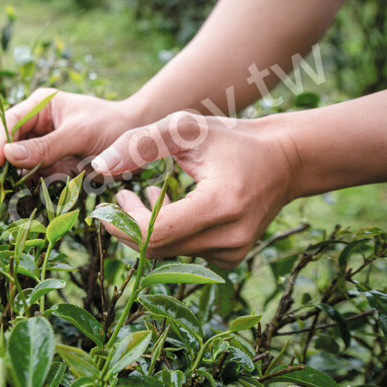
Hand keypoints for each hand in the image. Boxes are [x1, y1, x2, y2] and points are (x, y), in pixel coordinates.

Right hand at [0, 89, 137, 189]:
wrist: (136, 139)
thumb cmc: (111, 126)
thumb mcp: (79, 134)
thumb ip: (46, 146)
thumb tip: (9, 156)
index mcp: (40, 105)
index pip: (9, 121)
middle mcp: (35, 122)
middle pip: (4, 141)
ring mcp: (40, 143)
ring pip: (12, 160)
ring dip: (4, 175)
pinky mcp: (48, 161)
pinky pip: (28, 173)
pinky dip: (20, 184)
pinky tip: (10, 196)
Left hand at [91, 112, 299, 267]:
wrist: (286, 159)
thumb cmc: (232, 138)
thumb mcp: (185, 129)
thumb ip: (140, 143)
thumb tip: (100, 166)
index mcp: (220, 206)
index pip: (155, 231)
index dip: (124, 220)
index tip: (114, 199)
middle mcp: (230, 238)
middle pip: (157, 247)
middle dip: (130, 225)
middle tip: (124, 197)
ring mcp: (233, 252)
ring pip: (168, 252)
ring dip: (148, 227)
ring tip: (150, 193)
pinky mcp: (232, 258)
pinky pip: (184, 253)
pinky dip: (169, 234)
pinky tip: (172, 208)